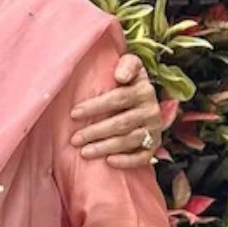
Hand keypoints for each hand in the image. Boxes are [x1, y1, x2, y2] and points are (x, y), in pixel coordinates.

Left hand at [69, 53, 162, 169]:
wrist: (145, 98)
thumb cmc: (127, 81)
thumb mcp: (130, 66)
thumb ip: (127, 64)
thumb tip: (120, 75)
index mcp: (144, 90)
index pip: (118, 99)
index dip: (95, 106)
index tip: (73, 114)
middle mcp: (152, 110)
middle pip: (121, 123)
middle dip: (96, 132)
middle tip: (75, 139)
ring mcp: (154, 130)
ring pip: (129, 141)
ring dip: (105, 147)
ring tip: (84, 152)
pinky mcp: (154, 145)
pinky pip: (143, 157)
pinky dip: (127, 161)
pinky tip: (109, 162)